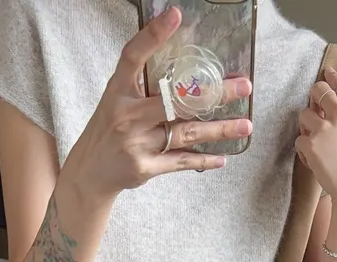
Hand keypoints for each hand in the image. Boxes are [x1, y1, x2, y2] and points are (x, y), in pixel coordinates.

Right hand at [63, 8, 251, 199]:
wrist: (90, 171)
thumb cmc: (109, 129)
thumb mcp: (117, 99)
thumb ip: (144, 84)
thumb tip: (183, 67)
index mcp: (118, 91)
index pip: (133, 57)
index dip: (153, 35)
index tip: (175, 15)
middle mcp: (127, 115)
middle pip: (176, 100)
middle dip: (213, 94)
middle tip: (243, 86)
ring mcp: (137, 143)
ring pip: (186, 133)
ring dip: (219, 130)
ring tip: (245, 125)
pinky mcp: (145, 168)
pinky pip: (181, 162)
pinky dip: (203, 159)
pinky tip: (223, 157)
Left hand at [296, 66, 336, 222]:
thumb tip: (334, 107)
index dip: (331, 77)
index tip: (326, 72)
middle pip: (318, 89)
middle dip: (314, 97)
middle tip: (314, 108)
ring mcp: (323, 126)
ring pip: (304, 114)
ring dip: (306, 127)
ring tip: (316, 143)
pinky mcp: (310, 142)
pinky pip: (299, 139)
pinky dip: (304, 150)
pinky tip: (315, 161)